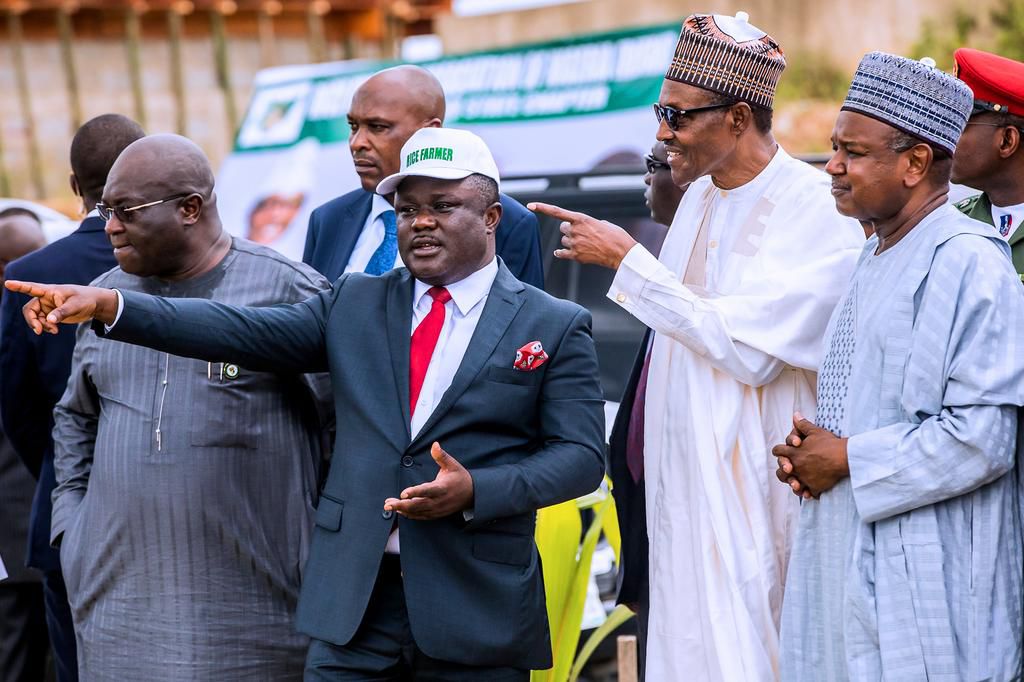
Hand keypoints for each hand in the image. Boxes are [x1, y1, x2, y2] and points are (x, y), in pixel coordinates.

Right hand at [4, 281, 118, 334]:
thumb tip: (49, 320)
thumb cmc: (86, 299)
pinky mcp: (51, 314)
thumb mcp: (75, 305)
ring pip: (35, 317)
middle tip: (39, 330)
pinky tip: (55, 330)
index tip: (7, 283)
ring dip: (40, 325)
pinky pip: (42, 322)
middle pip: (29, 309)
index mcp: (50, 291)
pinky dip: (46, 327)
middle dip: (32, 320)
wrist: (95, 305)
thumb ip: (62, 312)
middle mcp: (46, 298)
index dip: (19, 286)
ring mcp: (47, 307)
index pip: (32, 287)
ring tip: (54, 330)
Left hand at [383, 442, 473, 519]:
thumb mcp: (453, 464)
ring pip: (417, 512)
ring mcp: (437, 509)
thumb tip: (434, 444)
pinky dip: (410, 514)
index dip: (415, 492)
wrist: (472, 494)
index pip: (427, 491)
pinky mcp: (436, 514)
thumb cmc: (460, 477)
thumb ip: (441, 456)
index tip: (403, 493)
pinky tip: (400, 511)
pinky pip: (421, 516)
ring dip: (402, 509)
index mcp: (443, 488)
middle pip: (418, 505)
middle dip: (402, 505)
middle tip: (387, 504)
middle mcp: (439, 501)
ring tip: (388, 505)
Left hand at [527, 202, 636, 269]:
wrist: (621, 252)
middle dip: (570, 230)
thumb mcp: (602, 223)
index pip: (557, 212)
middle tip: (582, 234)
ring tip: (585, 244)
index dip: (542, 208)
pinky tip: (561, 253)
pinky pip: (561, 253)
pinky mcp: (575, 256)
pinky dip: (561, 253)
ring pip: (564, 241)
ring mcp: (574, 243)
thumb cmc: (615, 236)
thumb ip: (588, 224)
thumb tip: (582, 229)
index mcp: (581, 218)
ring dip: (570, 241)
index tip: (530, 205)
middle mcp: (575, 230)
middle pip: (563, 228)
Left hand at [771, 412, 848, 498]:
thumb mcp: (815, 431)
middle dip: (783, 470)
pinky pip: (807, 493)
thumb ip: (803, 425)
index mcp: (793, 452)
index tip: (784, 452)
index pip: (777, 451)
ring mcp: (804, 478)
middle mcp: (796, 466)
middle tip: (789, 469)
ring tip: (797, 484)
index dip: (779, 451)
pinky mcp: (814, 487)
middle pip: (780, 472)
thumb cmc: (829, 443)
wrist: (843, 457)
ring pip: (792, 485)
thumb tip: (795, 415)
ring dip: (793, 484)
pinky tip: (809, 493)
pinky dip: (807, 493)